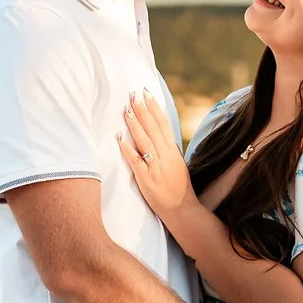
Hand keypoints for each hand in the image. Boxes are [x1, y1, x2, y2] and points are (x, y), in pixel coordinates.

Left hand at [116, 92, 191, 219]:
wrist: (182, 209)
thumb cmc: (178, 187)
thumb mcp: (178, 164)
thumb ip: (168, 150)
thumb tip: (160, 135)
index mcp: (173, 151)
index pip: (163, 124)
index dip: (154, 108)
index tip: (146, 93)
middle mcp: (166, 156)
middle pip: (153, 128)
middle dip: (142, 109)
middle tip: (133, 94)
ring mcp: (156, 166)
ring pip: (144, 140)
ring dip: (134, 124)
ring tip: (126, 109)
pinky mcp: (147, 178)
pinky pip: (135, 160)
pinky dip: (127, 148)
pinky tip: (119, 137)